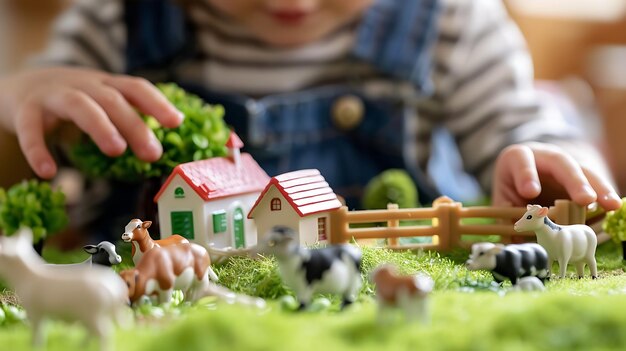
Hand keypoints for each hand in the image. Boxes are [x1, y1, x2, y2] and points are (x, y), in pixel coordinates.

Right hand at [0, 67, 183, 178]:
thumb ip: (127, 120)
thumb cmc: (73, 102)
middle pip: (113, 100)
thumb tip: (158, 148)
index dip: (157, 103)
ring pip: (79, 105)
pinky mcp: (25, 110)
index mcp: (106, 85)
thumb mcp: (101, 104)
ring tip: (117, 150)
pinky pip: (30, 129)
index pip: (136, 88)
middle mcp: (82, 85)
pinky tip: (49, 172)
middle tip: (153, 154)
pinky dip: (38, 150)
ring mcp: (53, 95)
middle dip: (135, 126)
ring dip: (100, 126)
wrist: (18, 86)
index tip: (176, 122)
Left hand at [492, 142, 621, 210]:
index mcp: (518, 158)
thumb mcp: (502, 197)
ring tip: (611, 205)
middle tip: (585, 199)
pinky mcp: (583, 175)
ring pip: (585, 171)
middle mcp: (545, 157)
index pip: (520, 160)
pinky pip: (597, 182)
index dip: (525, 174)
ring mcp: (567, 164)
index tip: (530, 192)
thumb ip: (505, 216)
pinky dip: (607, 194)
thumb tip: (514, 243)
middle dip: (574, 181)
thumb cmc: (513, 186)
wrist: (529, 169)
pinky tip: (614, 207)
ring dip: (600, 188)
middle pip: (561, 162)